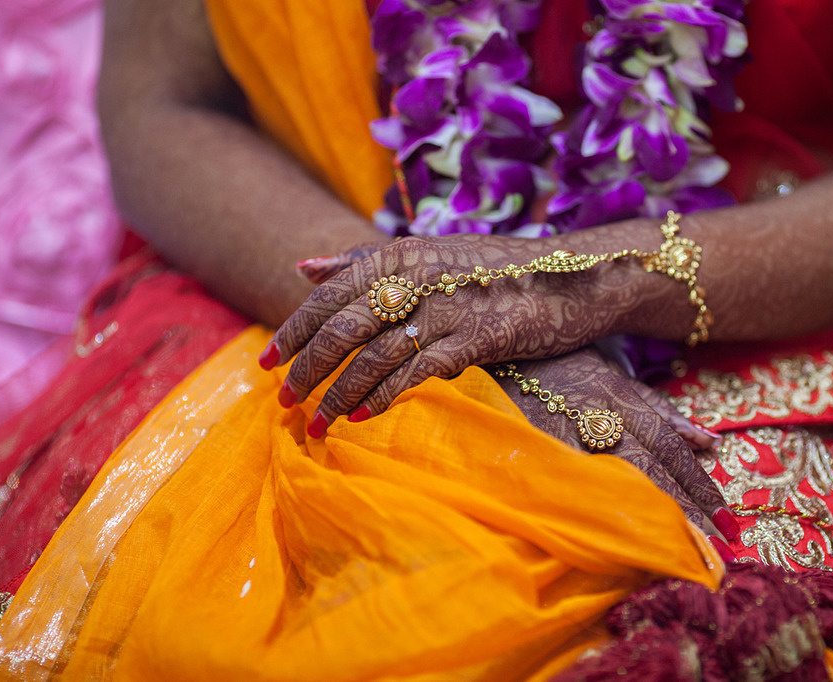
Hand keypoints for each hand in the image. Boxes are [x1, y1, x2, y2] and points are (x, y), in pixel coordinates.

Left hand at [265, 234, 639, 430]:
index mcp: (397, 255)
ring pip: (373, 355)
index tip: (264, 362)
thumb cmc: (490, 272)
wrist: (568, 280)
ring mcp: (444, 308)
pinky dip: (383, 396)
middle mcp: (415, 277)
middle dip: (306, 367)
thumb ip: (362, 262)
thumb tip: (302, 268)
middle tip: (281, 400)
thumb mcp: (425, 256)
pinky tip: (361, 418)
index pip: (328, 294)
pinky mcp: (472, 339)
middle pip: (342, 327)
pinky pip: (414, 372)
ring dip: (338, 393)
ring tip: (313, 423)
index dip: (293, 330)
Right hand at [493, 345, 736, 533]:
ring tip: (671, 550)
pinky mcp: (536, 446)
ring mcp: (565, 434)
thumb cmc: (565, 361)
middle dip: (682, 508)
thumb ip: (660, 409)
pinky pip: (569, 480)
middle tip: (711, 544)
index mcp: (623, 399)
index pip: (670, 447)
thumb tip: (708, 442)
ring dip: (645, 514)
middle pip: (650, 468)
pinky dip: (593, 505)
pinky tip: (610, 536)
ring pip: (613, 478)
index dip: (698, 484)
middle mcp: (600, 417)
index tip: (725, 519)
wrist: (503, 348)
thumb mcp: (617, 376)